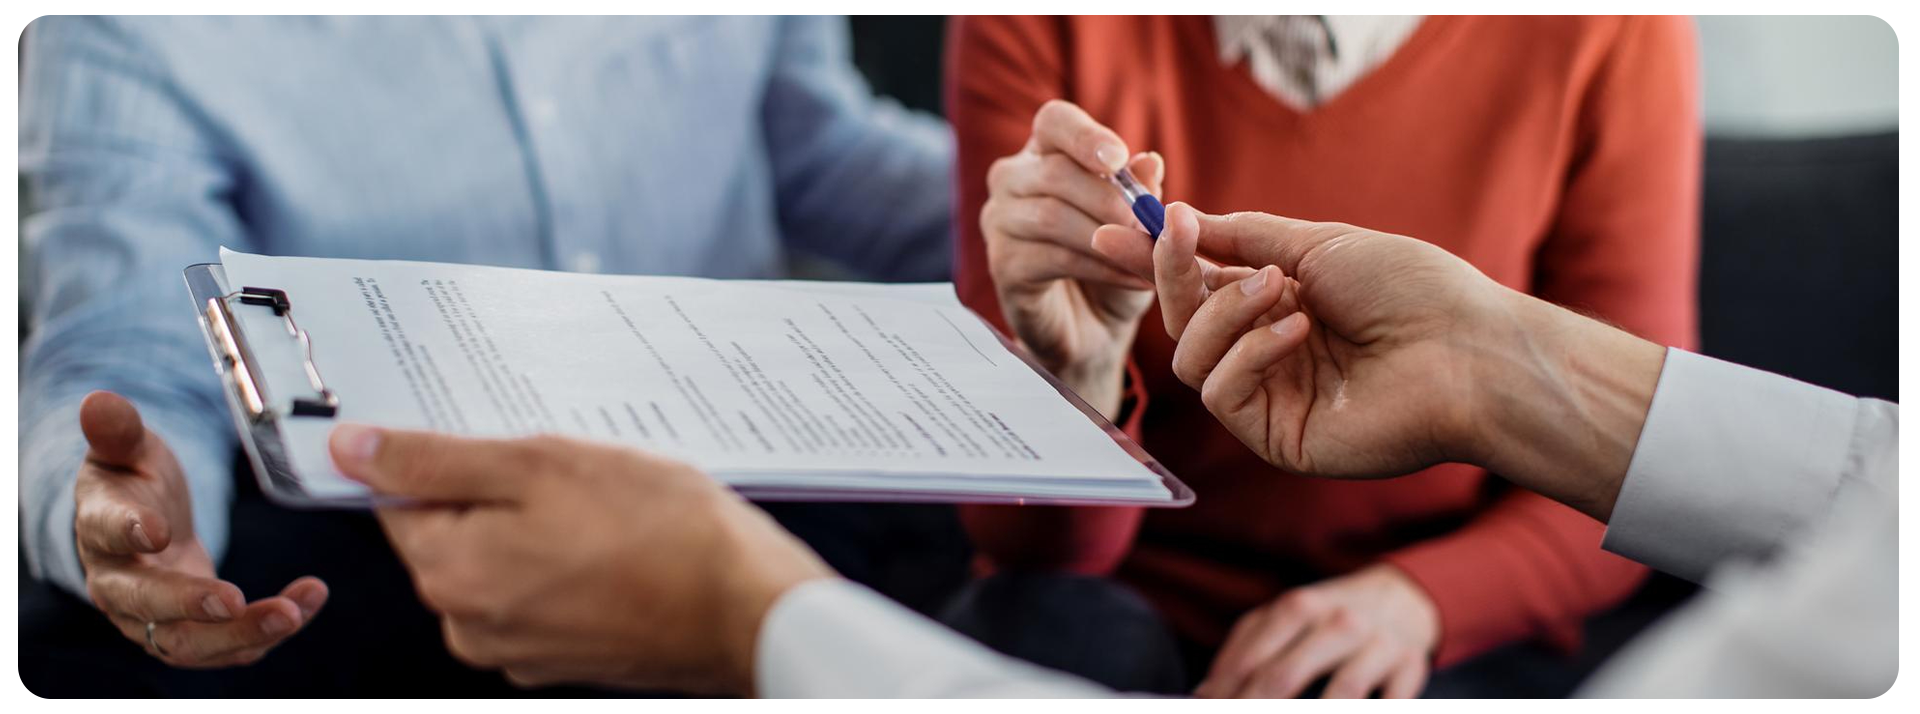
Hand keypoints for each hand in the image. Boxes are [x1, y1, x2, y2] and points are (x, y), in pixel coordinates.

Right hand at [73, 391, 326, 666]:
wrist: (143, 523)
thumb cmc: (134, 481)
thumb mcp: (128, 450)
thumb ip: (119, 431)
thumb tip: (99, 401)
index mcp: (99, 529)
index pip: (106, 533)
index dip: (128, 531)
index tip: (159, 528)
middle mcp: (119, 584)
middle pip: (147, 604)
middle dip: (190, 604)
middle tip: (235, 599)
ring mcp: (154, 617)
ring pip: (189, 642)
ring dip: (241, 634)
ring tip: (292, 614)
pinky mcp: (192, 632)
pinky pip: (229, 646)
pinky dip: (268, 632)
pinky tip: (308, 603)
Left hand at [330, 425, 833, 694]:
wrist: (748, 607)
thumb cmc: (663, 534)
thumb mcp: (542, 466)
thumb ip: (437, 461)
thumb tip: (352, 451)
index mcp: (450, 574)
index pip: (400, 499)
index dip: (444, 456)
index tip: (492, 436)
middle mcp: (471, 624)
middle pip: (453, 532)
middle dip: (501, 490)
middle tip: (566, 466)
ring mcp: (520, 648)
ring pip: (504, 559)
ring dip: (540, 524)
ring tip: (604, 503)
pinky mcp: (566, 655)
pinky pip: (544, 590)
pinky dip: (569, 559)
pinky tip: (618, 537)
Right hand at [980, 99, 1163, 413]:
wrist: (1095, 330)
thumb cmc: (1115, 264)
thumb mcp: (1139, 226)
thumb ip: (1141, 193)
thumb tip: (1148, 162)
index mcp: (1045, 154)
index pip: (1054, 121)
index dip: (1084, 136)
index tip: (1118, 159)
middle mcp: (1012, 179)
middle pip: (1054, 172)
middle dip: (1110, 199)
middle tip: (1151, 225)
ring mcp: (1000, 222)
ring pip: (1051, 216)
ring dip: (1109, 237)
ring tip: (1150, 257)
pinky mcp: (1002, 265)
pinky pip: (1052, 258)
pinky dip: (1101, 268)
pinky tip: (1134, 279)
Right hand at [1091, 204, 1665, 519]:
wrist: (1468, 349)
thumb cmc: (1410, 290)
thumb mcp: (1316, 244)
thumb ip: (1242, 237)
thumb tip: (1179, 220)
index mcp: (1278, 307)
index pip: (1198, 286)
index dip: (1156, 261)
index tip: (1114, 231)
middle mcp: (1267, 354)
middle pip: (1182, 322)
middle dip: (1174, 275)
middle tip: (1178, 235)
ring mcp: (1270, 398)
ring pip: (1191, 357)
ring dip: (1223, 312)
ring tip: (1280, 290)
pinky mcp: (1275, 437)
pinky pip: (1221, 393)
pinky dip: (1249, 352)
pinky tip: (1298, 331)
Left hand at [1195, 565, 1437, 698]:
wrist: (1401, 597)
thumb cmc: (1329, 615)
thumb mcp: (1286, 616)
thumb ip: (1244, 649)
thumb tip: (1205, 694)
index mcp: (1298, 607)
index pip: (1251, 660)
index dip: (1225, 694)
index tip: (1206, 713)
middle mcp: (1338, 622)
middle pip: (1286, 675)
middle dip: (1256, 707)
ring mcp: (1377, 644)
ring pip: (1342, 691)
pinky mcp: (1410, 666)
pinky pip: (1392, 700)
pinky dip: (1371, 712)